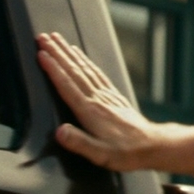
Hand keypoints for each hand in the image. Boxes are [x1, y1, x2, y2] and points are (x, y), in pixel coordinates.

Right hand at [37, 32, 167, 170]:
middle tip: (43, 38)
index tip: (41, 54)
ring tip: (57, 39)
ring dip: (68, 53)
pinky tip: (80, 55)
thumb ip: (79, 143)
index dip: (53, 68)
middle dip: (57, 53)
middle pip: (73, 71)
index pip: (67, 85)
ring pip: (84, 68)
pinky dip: (85, 61)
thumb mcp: (101, 155)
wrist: (152, 145)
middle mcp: (98, 99)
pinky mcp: (113, 96)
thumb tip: (59, 132)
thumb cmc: (126, 152)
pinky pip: (96, 73)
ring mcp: (106, 95)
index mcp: (90, 111)